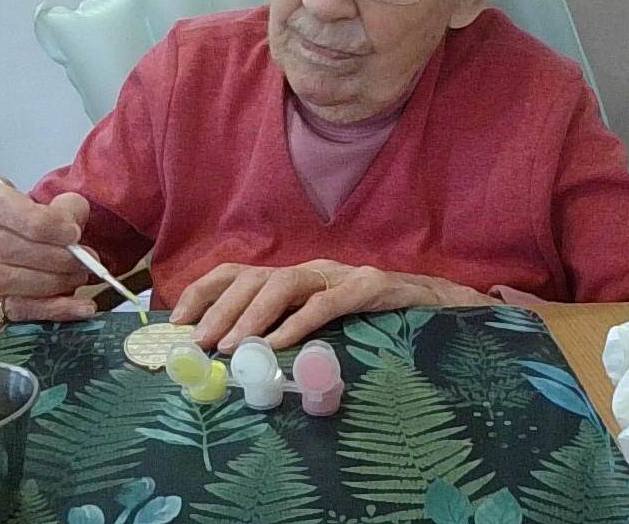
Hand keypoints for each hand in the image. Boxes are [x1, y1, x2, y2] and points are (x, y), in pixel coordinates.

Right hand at [0, 173, 96, 320]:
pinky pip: (10, 308)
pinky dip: (49, 310)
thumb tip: (72, 225)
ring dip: (49, 283)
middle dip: (50, 257)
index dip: (38, 222)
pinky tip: (78, 307)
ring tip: (78, 278)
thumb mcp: (47, 201)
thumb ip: (64, 207)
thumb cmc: (25, 217)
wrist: (1, 236)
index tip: (73, 233)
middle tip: (84, 261)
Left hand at [169, 259, 494, 352]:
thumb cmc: (384, 321)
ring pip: (286, 282)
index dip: (204, 292)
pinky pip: (329, 303)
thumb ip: (290, 331)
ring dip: (252, 313)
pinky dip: (300, 322)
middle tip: (202, 344)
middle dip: (221, 308)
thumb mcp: (328, 324)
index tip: (178, 321)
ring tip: (232, 344)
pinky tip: (279, 344)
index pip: (239, 271)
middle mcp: (316, 268)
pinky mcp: (372, 287)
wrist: (450, 307)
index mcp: (299, 276)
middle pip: (255, 275)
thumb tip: (240, 360)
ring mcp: (344, 274)